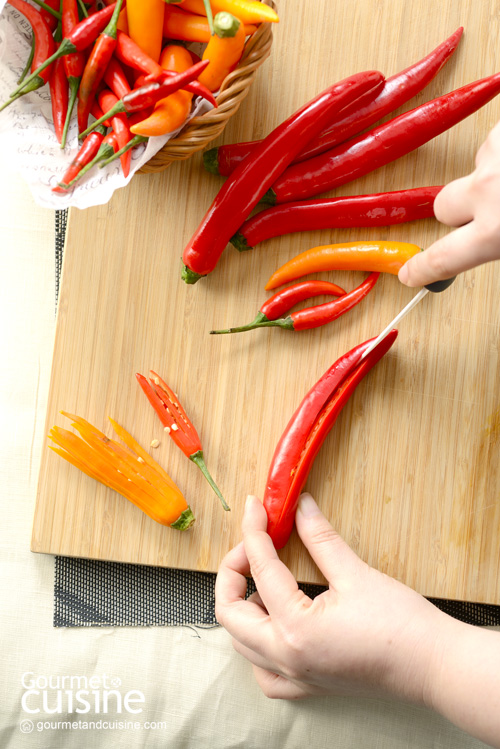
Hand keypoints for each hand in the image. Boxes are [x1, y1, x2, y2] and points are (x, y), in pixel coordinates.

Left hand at [215, 493, 448, 701]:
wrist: (433, 666)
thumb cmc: (400, 623)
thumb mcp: (355, 573)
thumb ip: (320, 538)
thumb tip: (300, 506)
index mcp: (295, 628)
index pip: (260, 570)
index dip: (254, 531)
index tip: (255, 507)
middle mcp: (286, 658)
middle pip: (231, 614)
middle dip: (233, 572)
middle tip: (255, 543)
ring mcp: (296, 676)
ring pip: (242, 644)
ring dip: (242, 608)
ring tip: (261, 579)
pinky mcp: (309, 685)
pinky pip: (266, 673)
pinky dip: (257, 648)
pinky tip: (272, 626)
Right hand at [398, 120, 499, 286]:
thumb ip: (497, 244)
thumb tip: (490, 247)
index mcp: (495, 230)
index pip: (443, 259)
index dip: (423, 269)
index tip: (409, 274)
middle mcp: (488, 188)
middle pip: (443, 205)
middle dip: (460, 211)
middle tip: (488, 213)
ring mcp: (497, 152)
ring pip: (475, 167)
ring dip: (491, 175)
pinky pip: (495, 141)